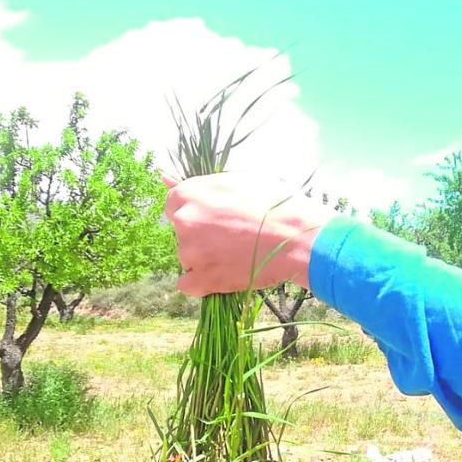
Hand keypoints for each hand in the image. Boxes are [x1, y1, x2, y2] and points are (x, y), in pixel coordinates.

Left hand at [162, 172, 336, 295]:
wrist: (297, 238)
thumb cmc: (274, 203)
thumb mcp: (237, 182)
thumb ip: (200, 185)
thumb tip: (163, 178)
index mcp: (189, 193)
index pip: (173, 204)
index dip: (196, 211)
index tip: (215, 218)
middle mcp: (184, 221)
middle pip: (181, 231)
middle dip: (200, 235)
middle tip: (231, 237)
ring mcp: (190, 252)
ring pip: (187, 257)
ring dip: (204, 258)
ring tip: (236, 255)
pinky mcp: (201, 279)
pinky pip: (188, 284)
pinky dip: (203, 282)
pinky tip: (225, 274)